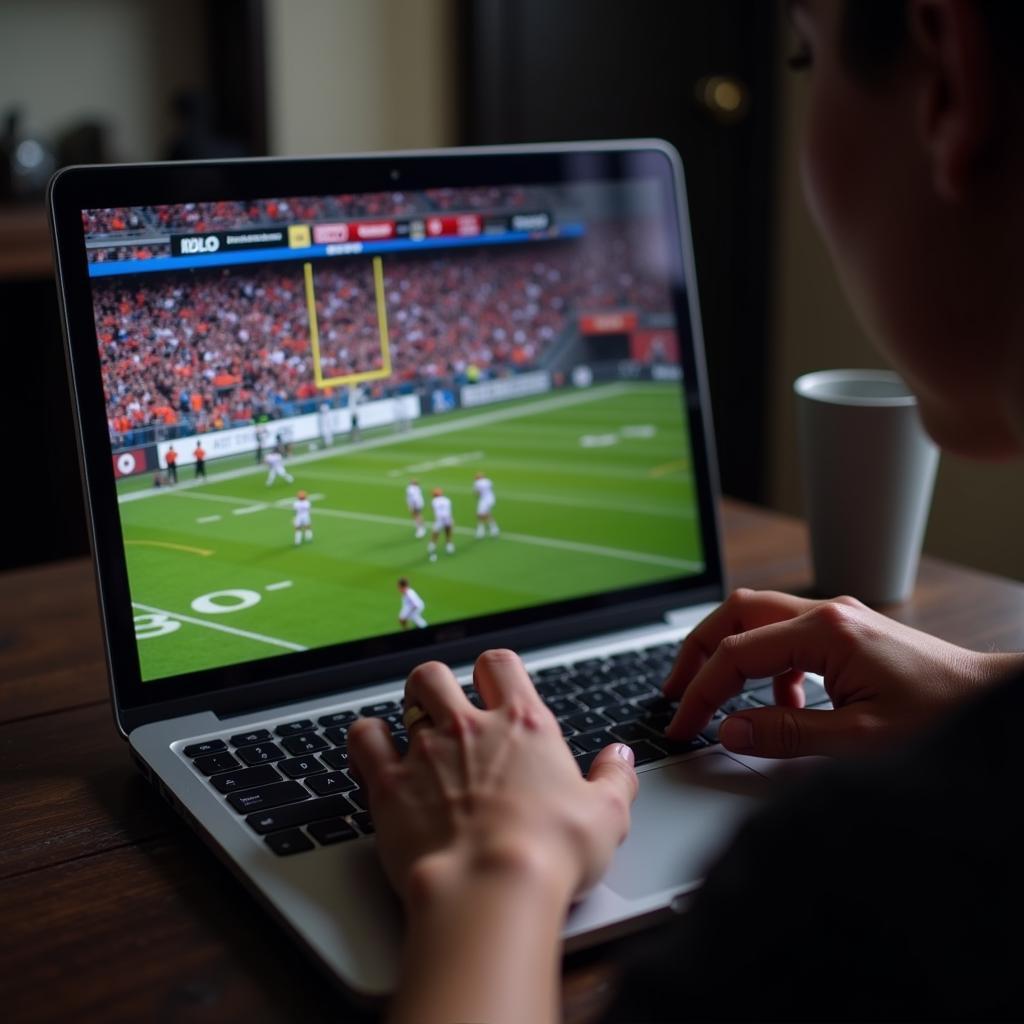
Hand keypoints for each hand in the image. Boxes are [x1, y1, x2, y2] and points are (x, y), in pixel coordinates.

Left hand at [348, 650, 638, 1023]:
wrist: (491, 888)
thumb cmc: (550, 853)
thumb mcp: (606, 816)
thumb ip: (615, 778)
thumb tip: (621, 757)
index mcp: (523, 725)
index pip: (500, 664)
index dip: (494, 671)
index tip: (494, 688)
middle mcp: (470, 728)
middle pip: (438, 674)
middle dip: (439, 685)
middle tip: (446, 709)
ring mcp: (425, 750)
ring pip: (405, 695)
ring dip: (407, 705)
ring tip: (412, 725)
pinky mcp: (389, 783)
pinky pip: (364, 738)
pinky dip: (366, 739)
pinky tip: (373, 750)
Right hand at [663, 589, 1021, 757]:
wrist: (993, 702)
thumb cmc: (941, 718)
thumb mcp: (859, 740)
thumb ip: (786, 734)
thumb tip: (730, 730)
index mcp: (825, 632)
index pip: (736, 653)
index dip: (700, 691)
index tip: (681, 725)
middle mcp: (826, 613)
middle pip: (735, 614)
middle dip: (697, 652)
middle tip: (675, 692)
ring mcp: (837, 618)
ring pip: (757, 620)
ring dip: (729, 656)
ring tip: (716, 700)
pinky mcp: (846, 631)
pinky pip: (786, 637)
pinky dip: (766, 667)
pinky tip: (780, 705)